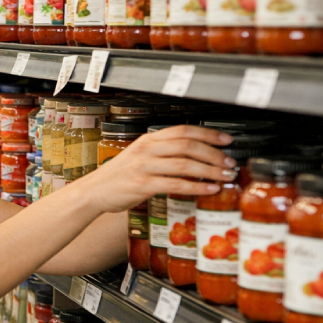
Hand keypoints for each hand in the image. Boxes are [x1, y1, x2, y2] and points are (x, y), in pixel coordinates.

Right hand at [69, 125, 234, 212]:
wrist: (93, 192)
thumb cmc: (117, 176)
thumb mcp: (138, 157)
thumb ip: (162, 153)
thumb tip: (195, 157)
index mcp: (148, 140)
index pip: (183, 130)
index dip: (208, 134)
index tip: (227, 141)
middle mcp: (146, 150)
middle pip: (188, 145)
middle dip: (214, 154)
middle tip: (229, 163)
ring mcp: (144, 167)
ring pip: (185, 164)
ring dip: (210, 170)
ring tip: (225, 176)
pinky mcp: (142, 185)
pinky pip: (175, 184)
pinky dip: (196, 186)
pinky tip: (209, 189)